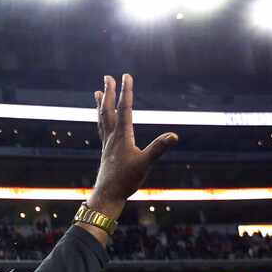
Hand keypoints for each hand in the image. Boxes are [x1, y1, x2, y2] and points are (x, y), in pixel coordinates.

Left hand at [88, 74, 178, 217]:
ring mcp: (107, 144)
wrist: (107, 196)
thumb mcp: (145, 164)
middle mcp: (112, 137)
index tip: (126, 75)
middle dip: (108, 92)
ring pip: (102, 119)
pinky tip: (103, 120)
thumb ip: (158, 149)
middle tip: (107, 76)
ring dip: (101, 103)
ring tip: (97, 92)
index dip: (126, 91)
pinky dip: (102, 119)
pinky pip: (102, 130)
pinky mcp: (106, 151)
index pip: (124, 108)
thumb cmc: (125, 181)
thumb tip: (174, 136)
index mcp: (122, 136)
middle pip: (108, 110)